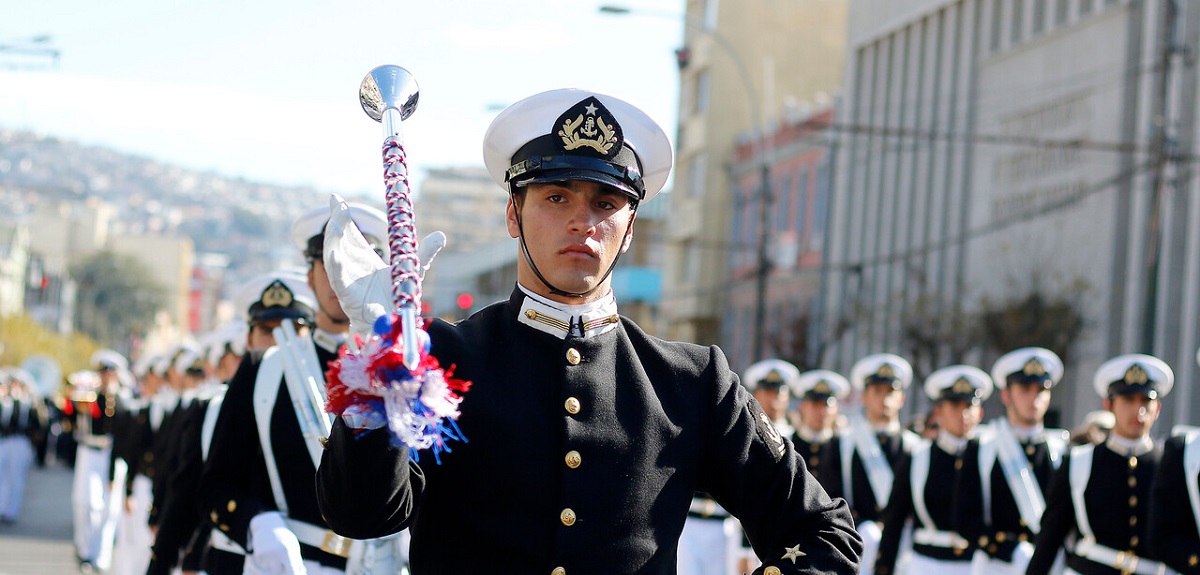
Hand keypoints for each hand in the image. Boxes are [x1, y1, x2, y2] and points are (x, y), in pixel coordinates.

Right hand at [246, 511, 306, 574]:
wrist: (268, 525)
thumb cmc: (284, 538)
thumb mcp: (293, 546)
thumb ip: (297, 561)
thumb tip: (301, 573)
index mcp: (287, 552)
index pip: (291, 571)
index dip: (294, 574)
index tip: (296, 574)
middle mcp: (276, 555)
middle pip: (279, 571)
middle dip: (281, 567)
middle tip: (282, 557)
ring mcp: (266, 555)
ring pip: (270, 568)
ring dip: (273, 563)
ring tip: (275, 551)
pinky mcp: (258, 555)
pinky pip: (263, 564)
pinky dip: (266, 560)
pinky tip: (268, 550)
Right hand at [324, 194, 446, 340]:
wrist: (395, 323)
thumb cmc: (398, 296)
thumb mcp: (413, 269)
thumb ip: (425, 252)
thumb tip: (441, 235)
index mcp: (363, 257)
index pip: (349, 233)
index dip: (341, 216)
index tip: (335, 198)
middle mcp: (352, 267)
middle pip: (339, 241)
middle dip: (336, 223)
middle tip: (337, 207)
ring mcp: (348, 281)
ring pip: (336, 257)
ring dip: (334, 240)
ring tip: (336, 223)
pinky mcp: (349, 298)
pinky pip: (340, 281)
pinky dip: (337, 268)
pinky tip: (334, 255)